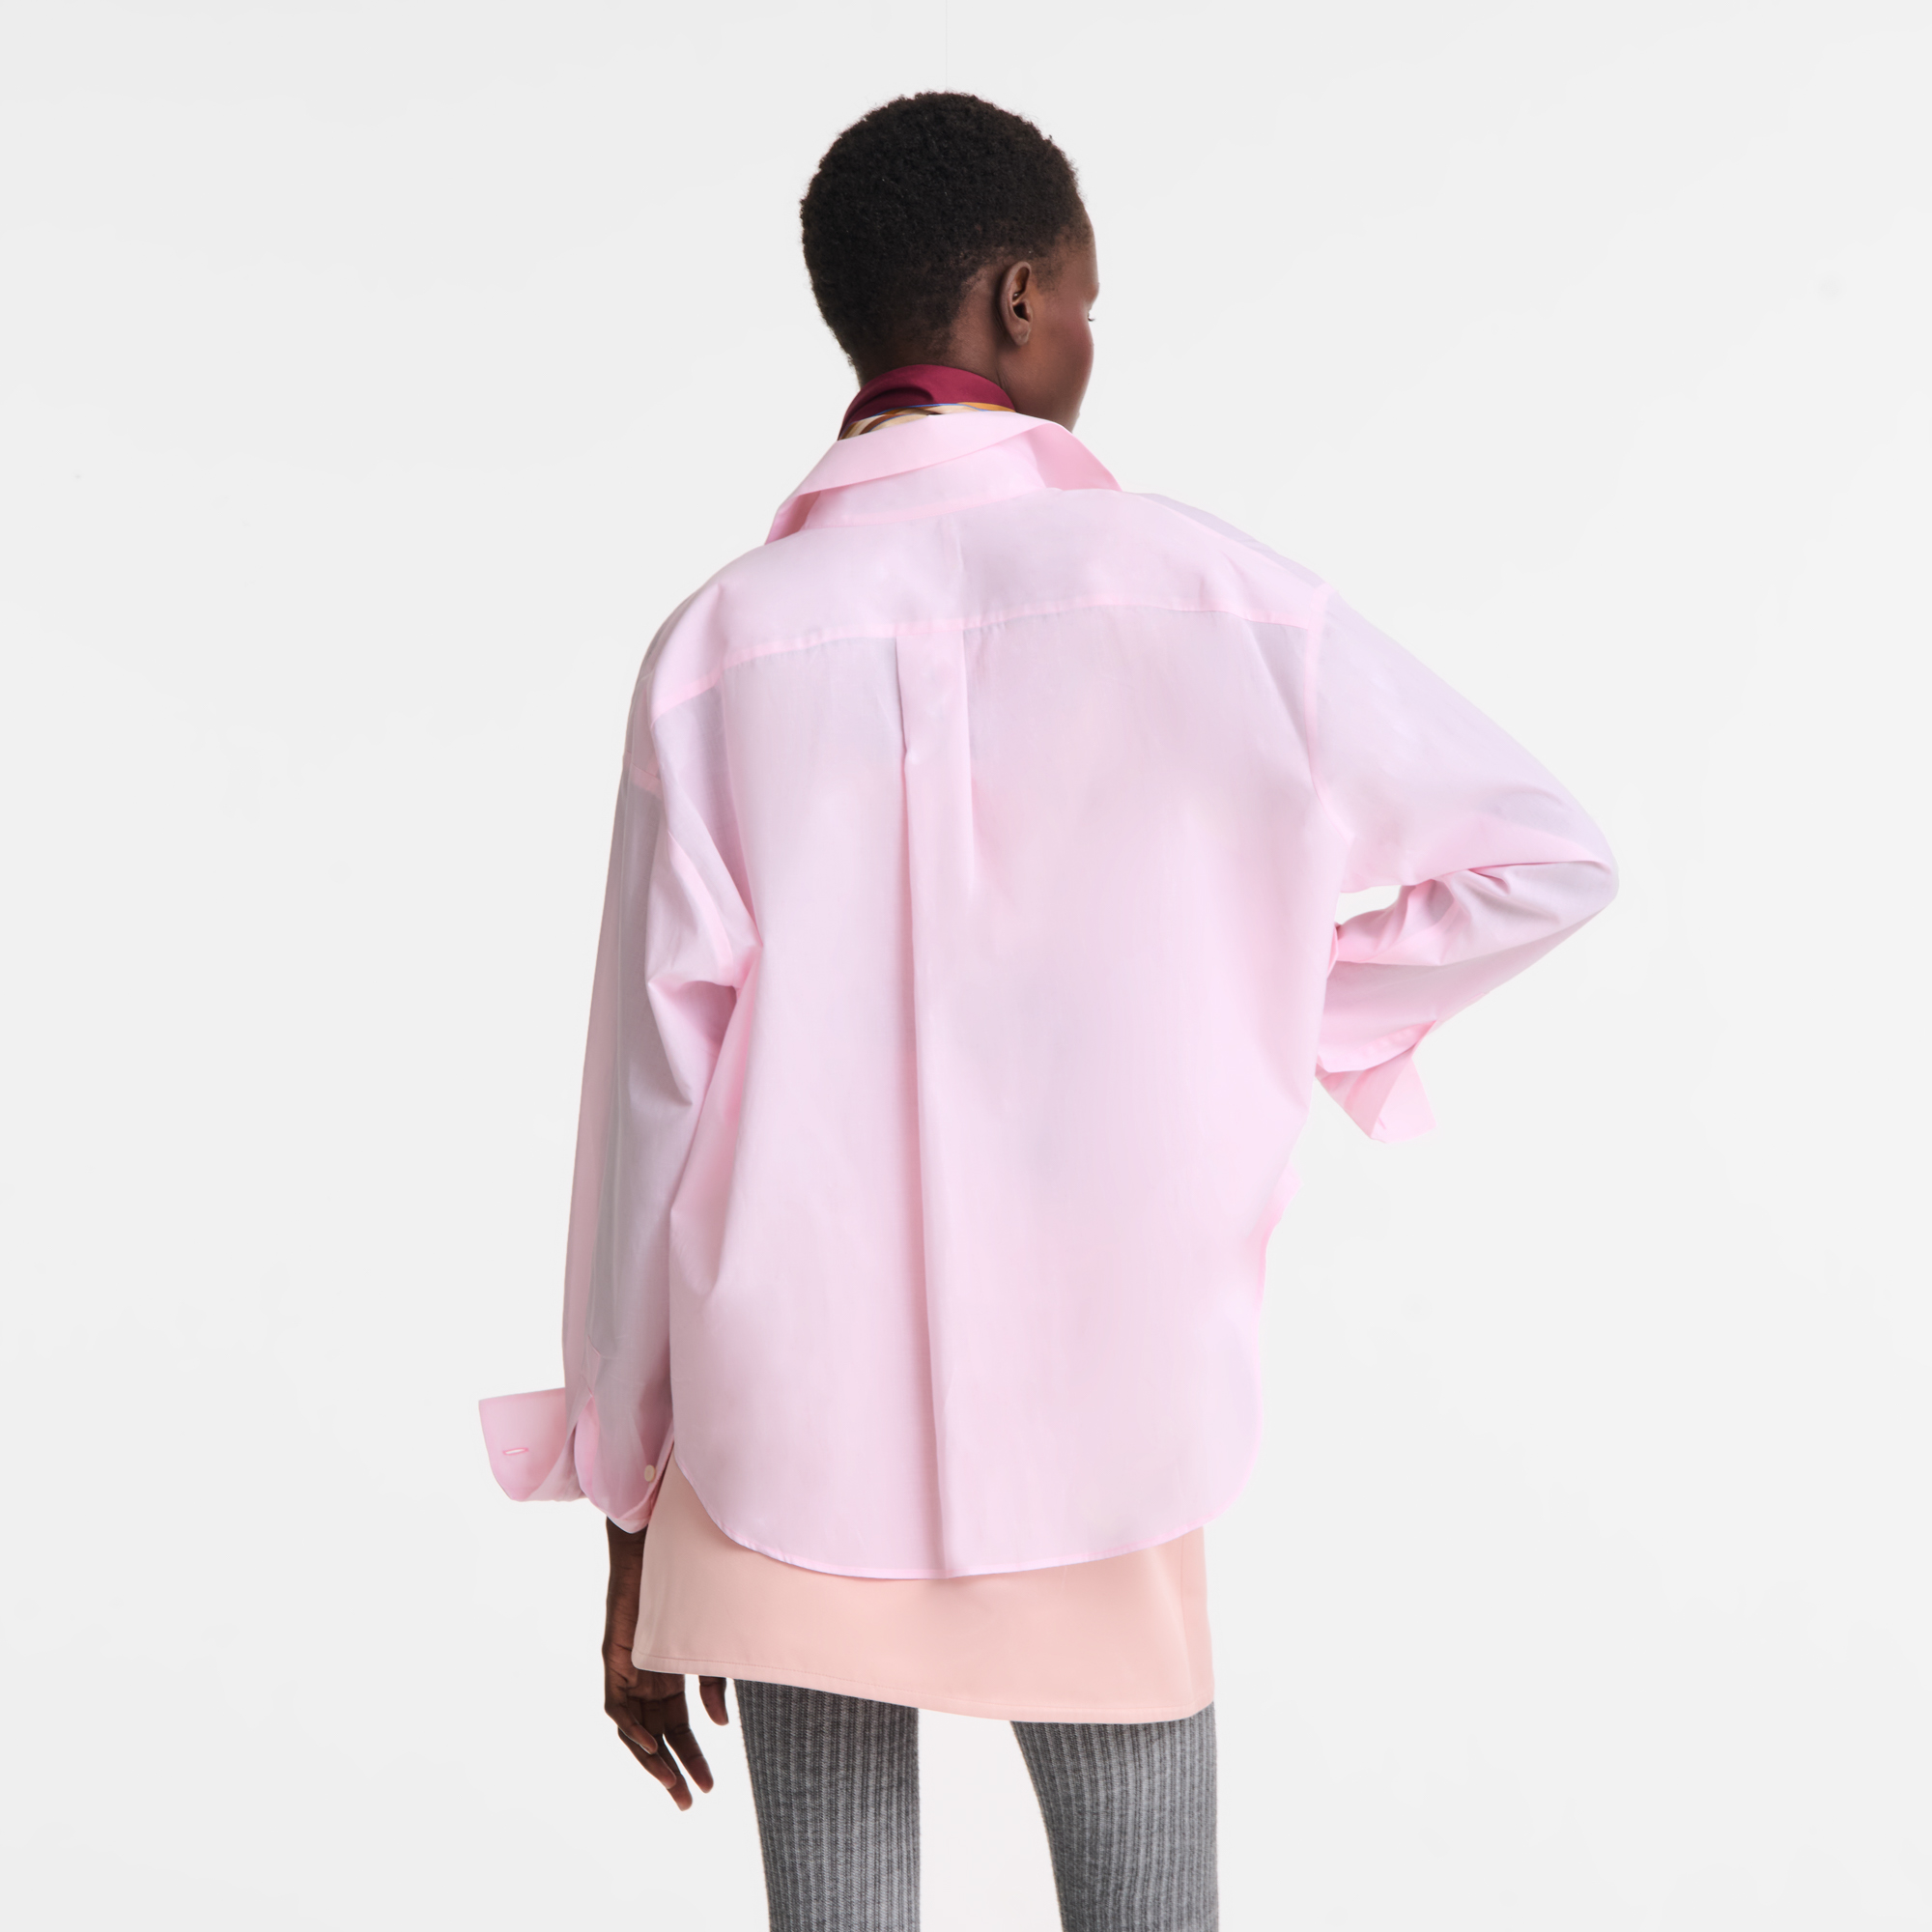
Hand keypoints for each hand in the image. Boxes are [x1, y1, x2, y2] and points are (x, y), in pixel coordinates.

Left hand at [603, 1516, 729, 1808]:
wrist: (662, 1541)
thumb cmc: (691, 1584)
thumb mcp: (710, 1640)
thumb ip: (714, 1678)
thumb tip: (719, 1724)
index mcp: (671, 1675)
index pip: (678, 1728)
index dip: (692, 1759)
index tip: (708, 1788)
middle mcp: (647, 1678)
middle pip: (656, 1736)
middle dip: (672, 1771)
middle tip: (687, 1802)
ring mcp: (628, 1669)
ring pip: (632, 1729)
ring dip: (649, 1759)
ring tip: (669, 1783)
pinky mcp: (614, 1656)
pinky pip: (615, 1705)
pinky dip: (629, 1727)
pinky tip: (649, 1744)